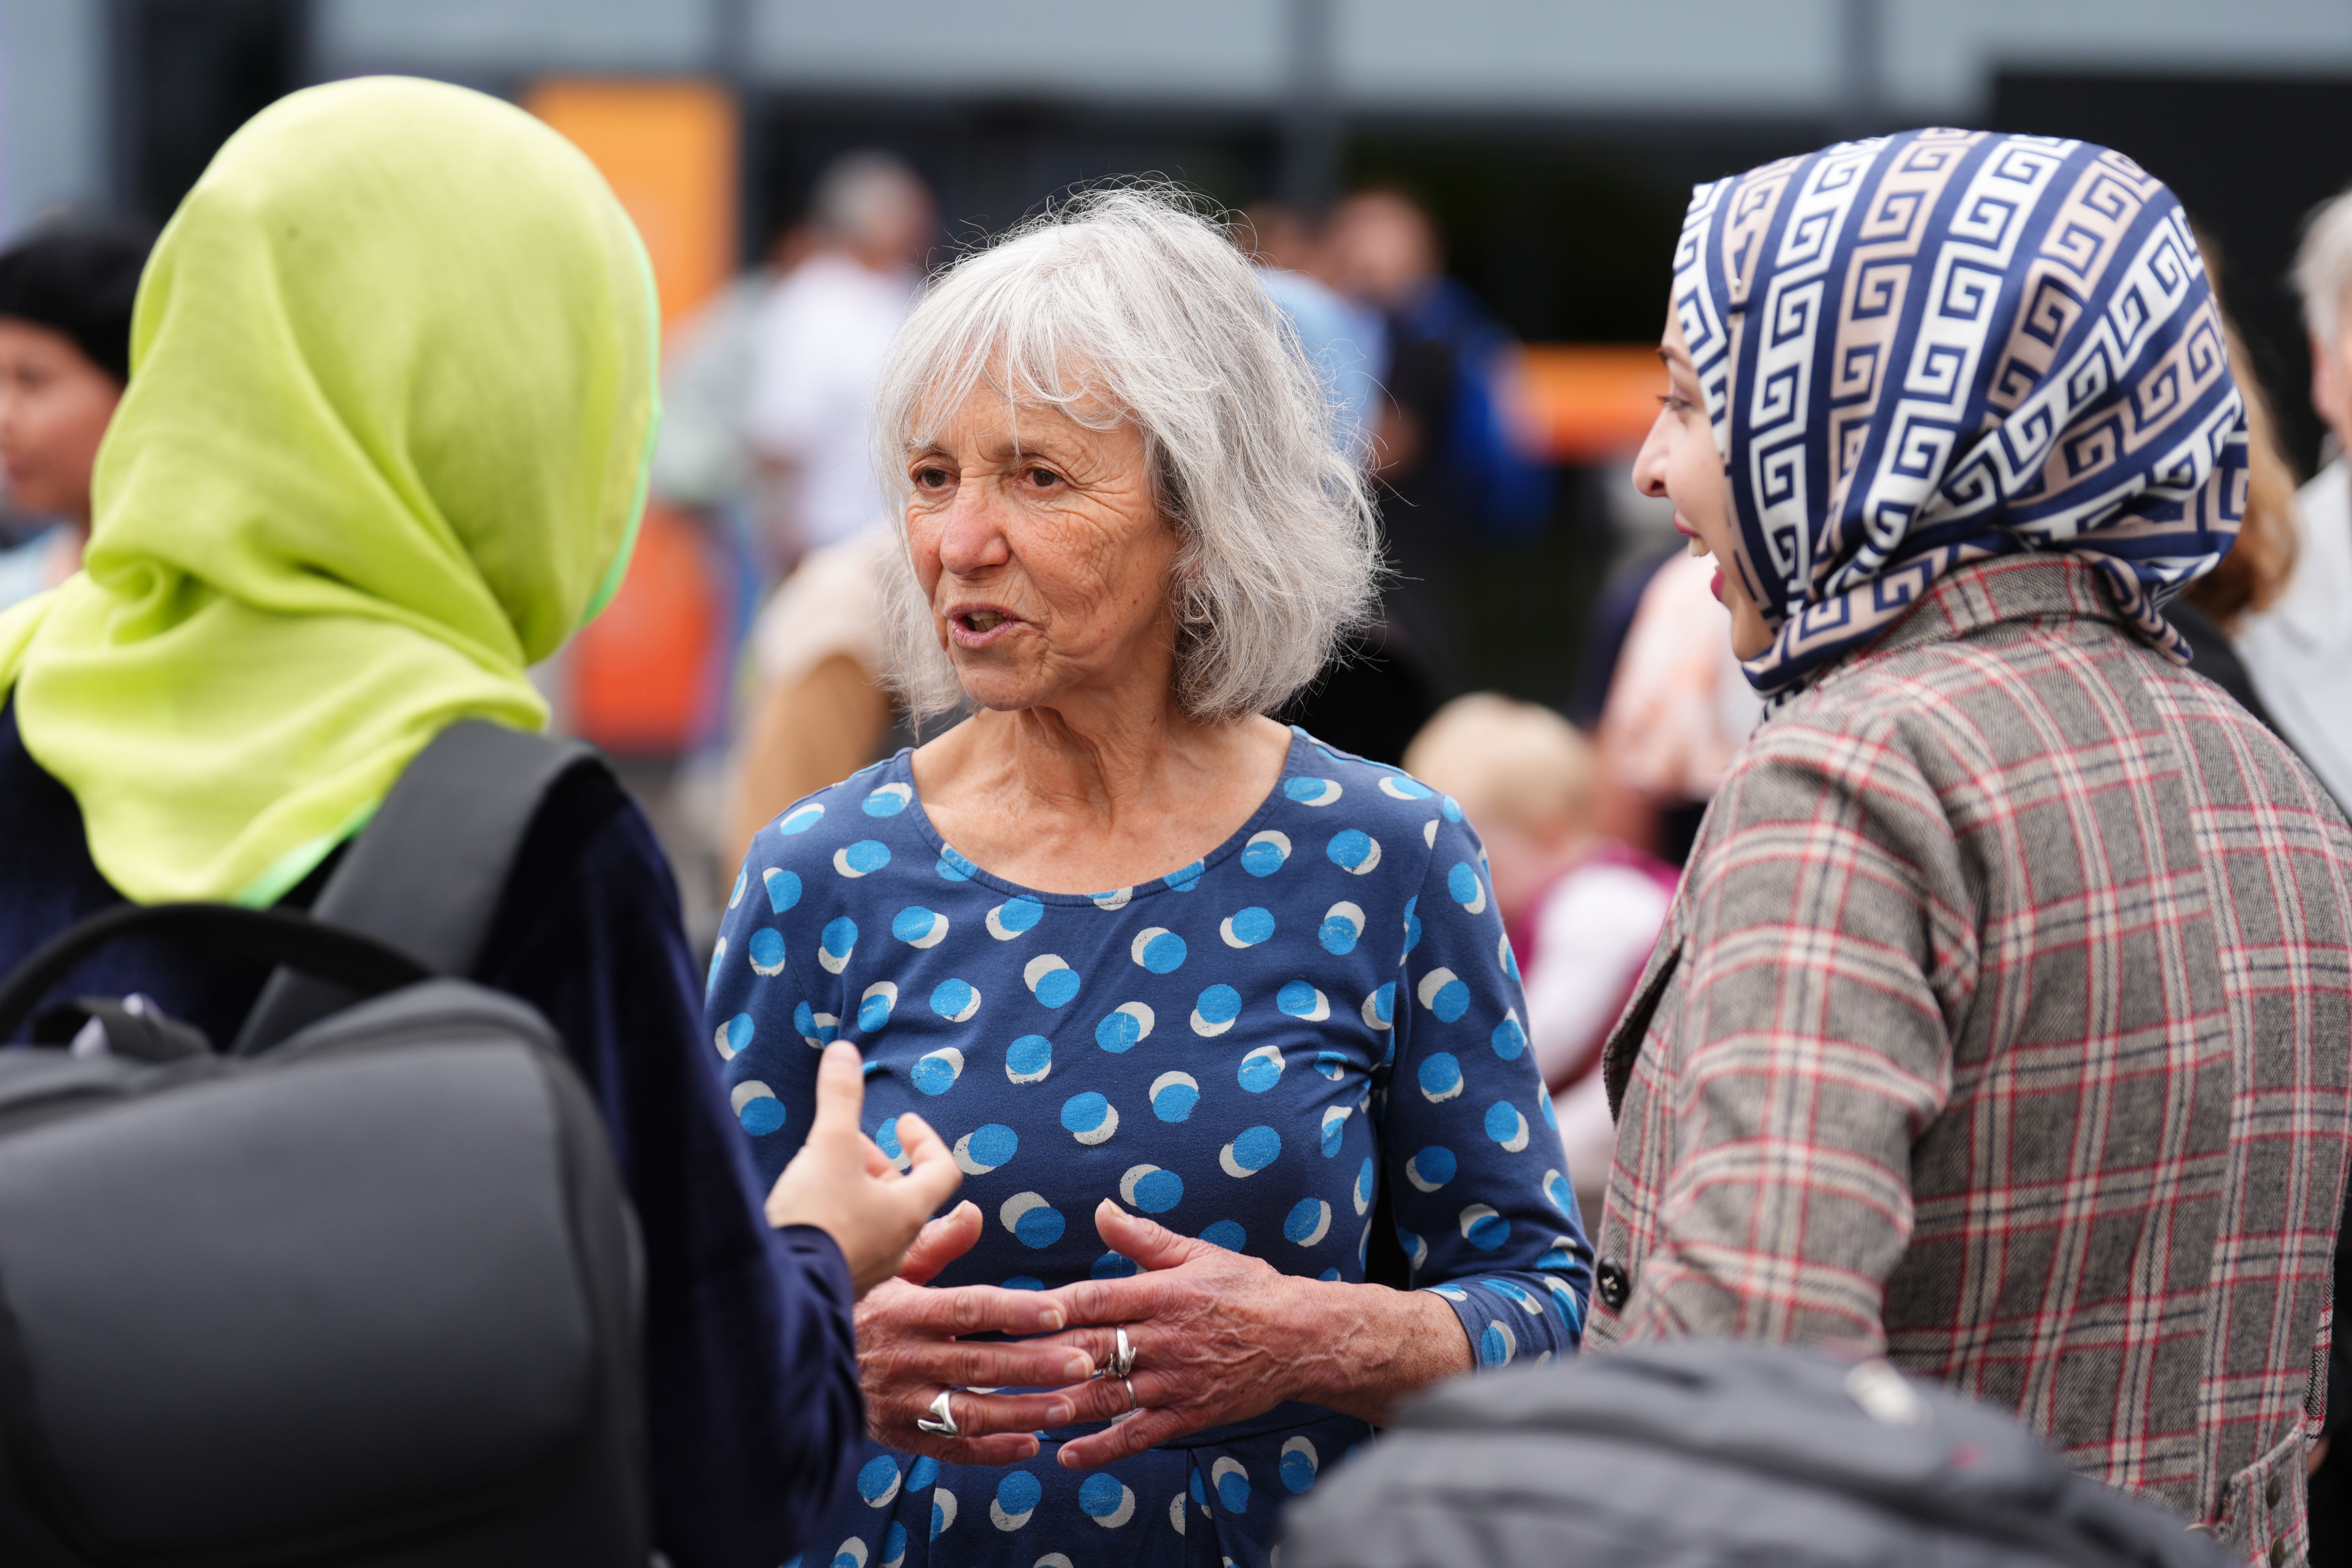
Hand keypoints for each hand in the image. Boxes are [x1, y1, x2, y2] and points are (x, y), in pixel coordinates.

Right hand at [763, 1041, 958, 1295]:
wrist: (777, 1288)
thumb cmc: (816, 1217)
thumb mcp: (829, 1146)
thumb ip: (839, 1098)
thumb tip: (845, 1051)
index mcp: (909, 1211)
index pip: (943, 1172)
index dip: (926, 1140)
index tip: (902, 1122)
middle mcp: (897, 1244)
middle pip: (906, 1195)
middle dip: (881, 1162)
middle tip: (851, 1141)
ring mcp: (869, 1267)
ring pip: (876, 1219)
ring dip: (858, 1186)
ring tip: (823, 1166)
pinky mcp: (837, 1279)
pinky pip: (850, 1241)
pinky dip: (838, 1214)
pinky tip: (805, 1204)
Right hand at [854, 1202, 1100, 1463]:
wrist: (799, 1354)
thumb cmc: (859, 1302)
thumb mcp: (889, 1267)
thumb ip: (934, 1243)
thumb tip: (974, 1214)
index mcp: (905, 1311)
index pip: (967, 1309)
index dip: (1014, 1311)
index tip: (1058, 1311)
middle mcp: (904, 1359)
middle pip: (978, 1365)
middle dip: (1035, 1366)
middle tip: (1084, 1362)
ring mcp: (902, 1402)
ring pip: (969, 1413)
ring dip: (1022, 1412)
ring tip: (1069, 1405)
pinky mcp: (899, 1434)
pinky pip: (949, 1448)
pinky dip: (990, 1452)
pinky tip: (1029, 1446)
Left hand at [1031, 1202, 1473, 1467]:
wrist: (1301, 1337)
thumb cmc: (1246, 1289)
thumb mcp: (1198, 1253)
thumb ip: (1145, 1237)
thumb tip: (1102, 1209)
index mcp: (1163, 1293)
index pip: (1096, 1298)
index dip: (1053, 1306)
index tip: (1010, 1310)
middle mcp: (1165, 1338)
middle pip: (1093, 1349)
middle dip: (1043, 1358)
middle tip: (995, 1365)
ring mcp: (1176, 1381)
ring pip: (1109, 1395)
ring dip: (1062, 1405)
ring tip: (1017, 1411)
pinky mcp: (1189, 1413)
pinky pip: (1138, 1434)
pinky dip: (1102, 1448)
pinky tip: (1066, 1456)